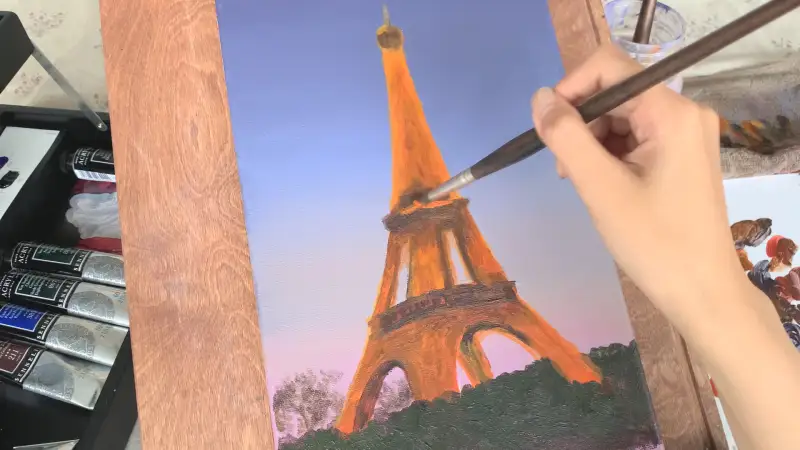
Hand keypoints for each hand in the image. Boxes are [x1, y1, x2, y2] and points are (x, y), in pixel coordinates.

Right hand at [531, 45, 745, 331]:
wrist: (701, 291)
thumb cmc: (653, 241)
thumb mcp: (599, 186)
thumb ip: (566, 135)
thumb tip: (540, 97)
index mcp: (671, 112)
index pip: (609, 67)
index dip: (570, 88)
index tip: (547, 127)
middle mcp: (684, 112)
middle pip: (614, 92)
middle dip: (581, 122)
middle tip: (564, 168)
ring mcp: (685, 133)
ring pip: (620, 116)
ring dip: (591, 141)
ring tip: (581, 182)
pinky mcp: (682, 153)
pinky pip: (634, 136)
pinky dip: (609, 154)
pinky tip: (600, 184)